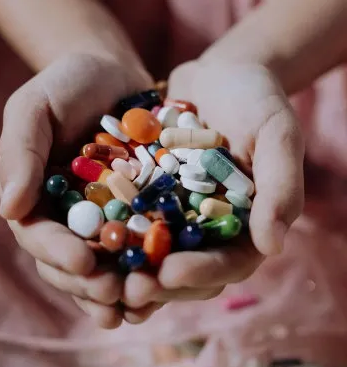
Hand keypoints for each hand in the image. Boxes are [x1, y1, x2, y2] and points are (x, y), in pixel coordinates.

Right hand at [0, 52, 154, 327]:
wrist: (112, 76)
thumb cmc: (68, 86)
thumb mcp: (34, 108)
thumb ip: (20, 154)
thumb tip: (8, 208)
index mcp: (39, 200)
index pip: (41, 237)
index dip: (59, 254)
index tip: (82, 264)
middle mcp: (71, 218)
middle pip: (75, 264)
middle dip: (92, 284)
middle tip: (114, 295)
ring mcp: (107, 220)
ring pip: (109, 267)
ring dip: (123, 292)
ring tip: (141, 307)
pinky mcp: (141, 214)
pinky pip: (143, 249)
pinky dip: (151, 272)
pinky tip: (164, 290)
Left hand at [121, 59, 304, 316]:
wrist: (220, 75)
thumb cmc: (257, 101)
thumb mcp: (276, 135)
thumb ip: (281, 187)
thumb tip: (273, 246)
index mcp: (245, 225)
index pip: (227, 263)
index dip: (200, 273)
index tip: (170, 274)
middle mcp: (208, 227)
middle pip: (185, 269)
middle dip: (156, 283)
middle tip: (126, 291)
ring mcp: (176, 214)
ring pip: (152, 253)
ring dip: (127, 268)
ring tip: (98, 274)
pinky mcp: (150, 196)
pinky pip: (128, 219)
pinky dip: (110, 231)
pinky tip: (85, 239)